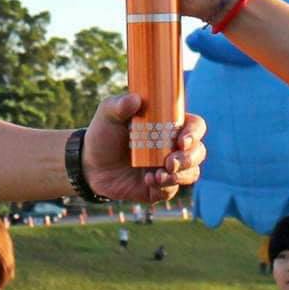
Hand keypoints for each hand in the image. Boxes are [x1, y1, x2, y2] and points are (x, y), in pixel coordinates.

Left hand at [82, 92, 206, 202]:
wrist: (90, 165)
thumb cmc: (103, 134)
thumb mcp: (108, 115)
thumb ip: (119, 105)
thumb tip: (135, 99)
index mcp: (169, 126)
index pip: (195, 126)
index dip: (194, 133)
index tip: (182, 140)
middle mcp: (173, 147)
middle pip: (198, 152)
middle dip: (190, 158)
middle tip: (170, 162)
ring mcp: (168, 169)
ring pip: (192, 173)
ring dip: (181, 175)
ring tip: (159, 175)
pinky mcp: (160, 188)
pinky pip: (173, 190)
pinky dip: (165, 187)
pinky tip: (149, 180)